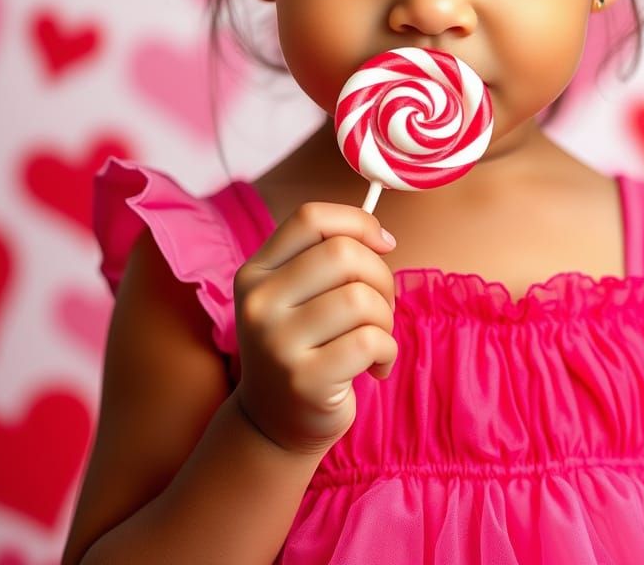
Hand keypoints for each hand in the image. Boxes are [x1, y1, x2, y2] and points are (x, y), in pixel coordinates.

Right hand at [232, 201, 397, 455]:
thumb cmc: (304, 346)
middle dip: (380, 276)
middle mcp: (259, 303)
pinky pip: (370, 341)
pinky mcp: (304, 380)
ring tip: (376, 339)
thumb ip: (327, 258)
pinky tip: (376, 366)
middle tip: (381, 306)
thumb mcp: (297, 296)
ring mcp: (277, 343)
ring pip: (360, 298)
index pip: (310, 218)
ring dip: (385, 318)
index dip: (358, 222)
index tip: (383, 243)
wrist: (274, 424)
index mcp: (256, 272)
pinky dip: (387, 350)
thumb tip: (382, 237)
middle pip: (343, 253)